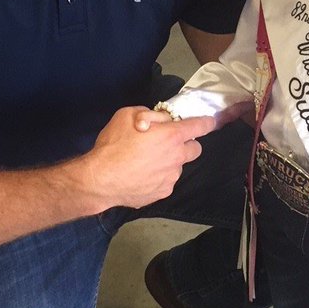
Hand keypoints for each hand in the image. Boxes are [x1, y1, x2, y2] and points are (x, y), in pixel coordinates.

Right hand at [81, 107, 216, 210]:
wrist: (100, 179)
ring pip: (178, 166)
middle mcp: (176, 157)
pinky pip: (166, 181)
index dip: (206, 123)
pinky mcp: (163, 192)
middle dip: (186, 144)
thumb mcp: (127, 115)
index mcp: (172, 136)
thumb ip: (150, 115)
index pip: (200, 126)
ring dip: (169, 162)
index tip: (208, 122)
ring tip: (146, 161)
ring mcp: (171, 177)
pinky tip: (141, 175)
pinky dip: (158, 177)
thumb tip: (162, 120)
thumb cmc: (113, 145)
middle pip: (195, 149)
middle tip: (167, 142)